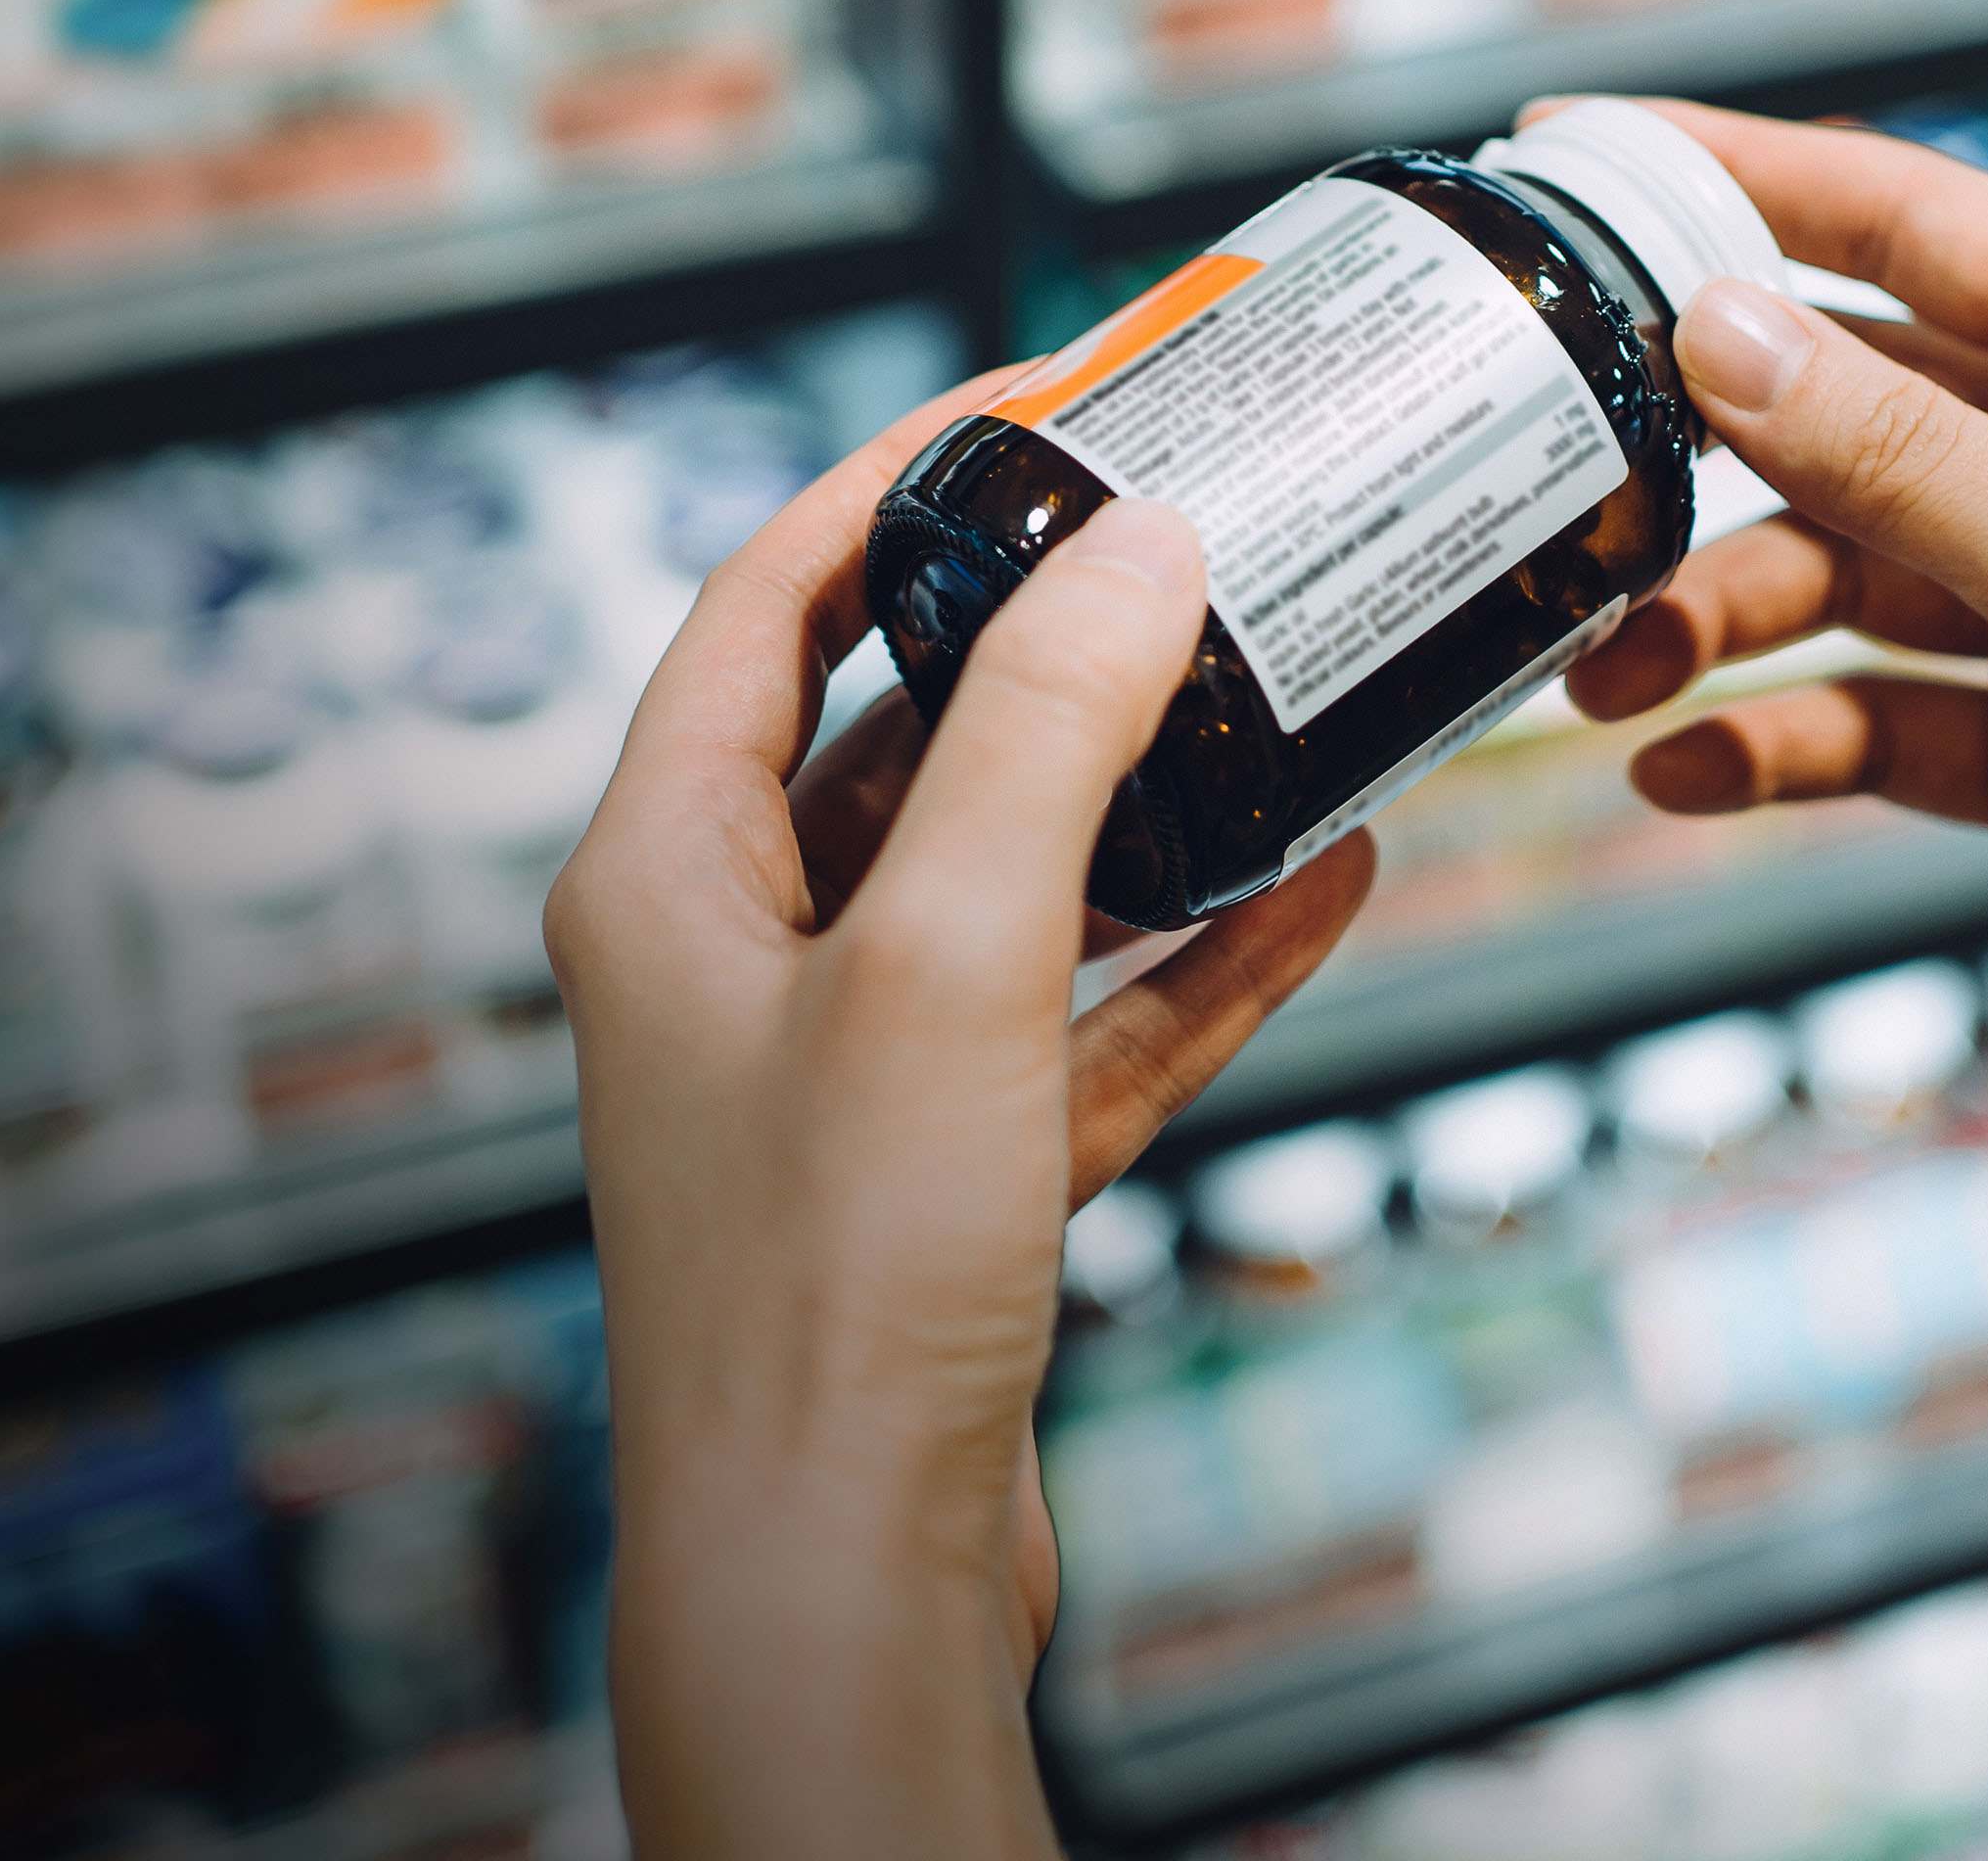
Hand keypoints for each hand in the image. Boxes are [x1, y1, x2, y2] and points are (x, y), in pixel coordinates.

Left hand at [548, 385, 1373, 1860]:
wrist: (843, 1576)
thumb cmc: (830, 1274)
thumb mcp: (946, 956)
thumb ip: (1045, 739)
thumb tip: (1138, 549)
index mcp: (662, 874)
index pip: (763, 608)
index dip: (888, 492)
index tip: (1024, 411)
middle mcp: (734, 957)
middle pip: (894, 737)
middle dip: (1040, 640)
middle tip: (1178, 542)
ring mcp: (845, 1072)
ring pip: (1006, 881)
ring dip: (1141, 797)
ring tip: (1278, 695)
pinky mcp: (948, 1178)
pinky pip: (1085, 1021)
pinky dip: (1194, 957)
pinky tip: (1325, 883)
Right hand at [1562, 100, 1987, 1140]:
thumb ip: (1908, 464)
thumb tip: (1720, 332)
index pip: (1906, 222)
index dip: (1737, 183)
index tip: (1575, 160)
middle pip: (1845, 416)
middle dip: (1698, 464)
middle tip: (1557, 509)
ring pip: (1844, 583)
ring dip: (1721, 627)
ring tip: (1608, 685)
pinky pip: (1878, 724)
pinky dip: (1783, 746)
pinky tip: (1696, 773)